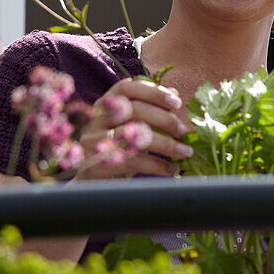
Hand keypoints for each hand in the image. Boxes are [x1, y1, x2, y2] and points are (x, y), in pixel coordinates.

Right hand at [77, 78, 192, 179]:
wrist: (89, 186)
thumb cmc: (113, 152)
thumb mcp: (130, 129)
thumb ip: (149, 110)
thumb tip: (174, 93)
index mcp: (104, 105)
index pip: (127, 88)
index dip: (153, 92)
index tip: (176, 102)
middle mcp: (95, 119)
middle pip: (135, 110)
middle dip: (165, 119)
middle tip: (184, 131)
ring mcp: (92, 141)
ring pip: (136, 136)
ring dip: (166, 144)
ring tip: (185, 151)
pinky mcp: (96, 165)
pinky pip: (133, 161)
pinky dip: (157, 165)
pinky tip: (171, 169)